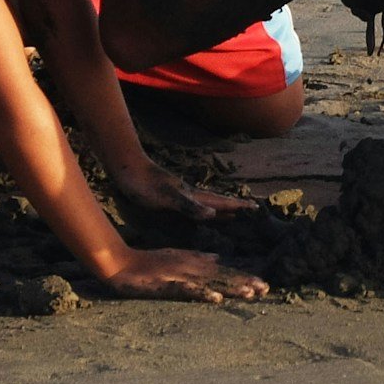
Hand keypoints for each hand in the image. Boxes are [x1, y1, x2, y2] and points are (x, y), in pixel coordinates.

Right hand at [104, 247, 268, 303]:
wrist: (122, 263)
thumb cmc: (149, 262)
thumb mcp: (178, 257)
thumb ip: (199, 258)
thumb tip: (219, 258)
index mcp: (196, 263)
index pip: (224, 272)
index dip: (244, 278)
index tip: (264, 286)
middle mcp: (192, 267)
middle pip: (223, 277)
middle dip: (245, 282)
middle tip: (267, 289)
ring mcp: (180, 275)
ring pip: (211, 282)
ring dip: (231, 288)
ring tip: (251, 293)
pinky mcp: (167, 284)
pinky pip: (187, 290)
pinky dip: (202, 294)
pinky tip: (216, 299)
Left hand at [111, 159, 253, 220]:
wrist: (127, 169)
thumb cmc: (146, 185)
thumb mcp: (168, 198)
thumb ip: (189, 206)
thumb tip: (212, 214)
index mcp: (193, 195)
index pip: (220, 201)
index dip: (236, 205)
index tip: (255, 207)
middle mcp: (190, 194)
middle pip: (216, 201)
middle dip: (232, 207)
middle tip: (248, 211)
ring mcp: (180, 194)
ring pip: (205, 203)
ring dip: (218, 209)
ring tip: (229, 214)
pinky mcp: (169, 196)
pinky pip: (192, 205)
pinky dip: (201, 210)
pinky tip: (197, 211)